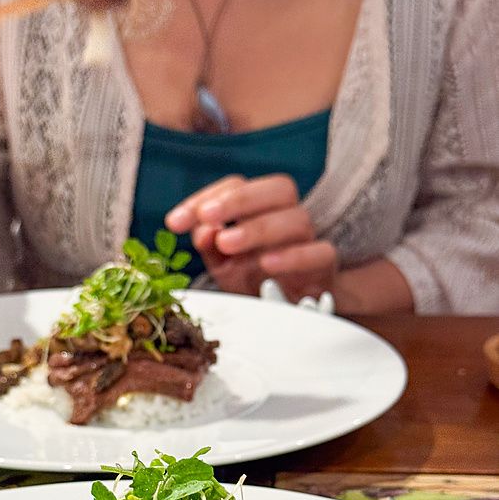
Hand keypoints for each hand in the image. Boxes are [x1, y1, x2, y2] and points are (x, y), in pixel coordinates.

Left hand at [165, 174, 336, 298]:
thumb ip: (210, 246)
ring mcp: (309, 240)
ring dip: (259, 228)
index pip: (238, 185)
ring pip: (297, 219)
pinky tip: (266, 264)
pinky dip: (294, 256)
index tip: (174, 222)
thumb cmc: (253, 281)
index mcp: (261, 208)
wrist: (288, 314)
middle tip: (207, 217)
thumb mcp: (223, 265)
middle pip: (278, 188)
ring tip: (227, 244)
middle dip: (238, 200)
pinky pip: (320, 252)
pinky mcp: (324, 267)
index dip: (206, 198)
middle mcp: (288, 217)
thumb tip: (202, 230)